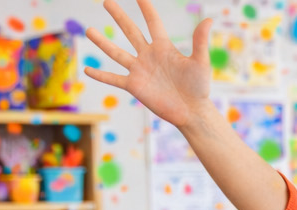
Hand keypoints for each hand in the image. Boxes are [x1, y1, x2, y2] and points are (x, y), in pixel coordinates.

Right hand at [84, 0, 214, 129]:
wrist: (192, 112)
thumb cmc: (200, 88)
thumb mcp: (200, 63)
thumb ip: (200, 41)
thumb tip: (209, 20)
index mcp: (164, 47)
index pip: (153, 23)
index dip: (146, 9)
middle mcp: (149, 56)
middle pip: (131, 31)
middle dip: (119, 16)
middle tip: (107, 1)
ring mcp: (140, 70)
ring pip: (116, 53)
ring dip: (102, 42)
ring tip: (88, 30)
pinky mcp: (134, 86)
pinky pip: (113, 79)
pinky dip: (100, 75)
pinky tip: (87, 69)